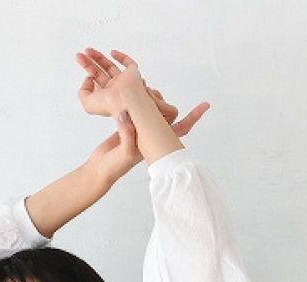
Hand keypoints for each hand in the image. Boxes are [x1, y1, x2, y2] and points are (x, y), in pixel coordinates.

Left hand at [75, 47, 149, 117]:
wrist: (126, 100)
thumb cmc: (110, 105)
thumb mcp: (87, 104)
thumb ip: (82, 93)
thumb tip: (88, 80)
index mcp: (106, 97)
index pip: (96, 84)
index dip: (88, 76)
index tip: (84, 74)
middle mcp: (115, 89)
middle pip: (100, 73)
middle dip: (89, 63)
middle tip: (80, 56)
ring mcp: (124, 81)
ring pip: (110, 66)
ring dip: (99, 57)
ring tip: (88, 51)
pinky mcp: (133, 73)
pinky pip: (129, 63)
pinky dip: (121, 57)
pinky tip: (112, 52)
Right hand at [78, 47, 210, 187]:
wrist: (101, 169)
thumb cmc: (114, 166)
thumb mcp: (124, 153)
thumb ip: (127, 137)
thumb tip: (127, 119)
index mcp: (157, 142)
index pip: (181, 128)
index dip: (193, 117)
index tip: (205, 105)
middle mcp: (152, 134)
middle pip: (165, 111)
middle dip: (160, 99)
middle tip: (148, 91)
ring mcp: (142, 129)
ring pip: (151, 107)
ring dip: (147, 96)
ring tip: (137, 88)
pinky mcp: (130, 124)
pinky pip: (137, 108)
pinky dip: (135, 99)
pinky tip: (130, 94)